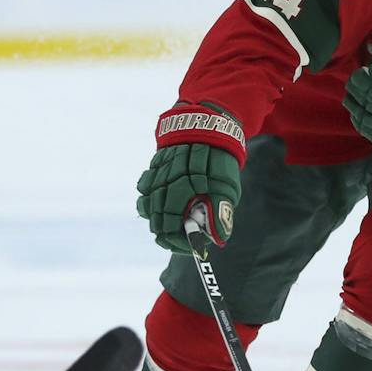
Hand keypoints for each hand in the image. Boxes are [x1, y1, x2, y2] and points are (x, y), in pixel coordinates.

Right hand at [136, 102, 244, 253]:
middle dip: (168, 234)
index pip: (169, 228)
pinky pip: (144, 188)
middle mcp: (163, 185)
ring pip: (146, 206)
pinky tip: (162, 202)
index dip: (178, 242)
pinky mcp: (153, 167)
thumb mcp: (227, 187)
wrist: (206, 124)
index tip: (191, 247)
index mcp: (181, 192)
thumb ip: (220, 214)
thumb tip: (217, 239)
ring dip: (157, 219)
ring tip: (171, 223)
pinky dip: (150, 200)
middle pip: (155, 221)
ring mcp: (155, 176)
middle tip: (182, 238)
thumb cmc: (219, 158)